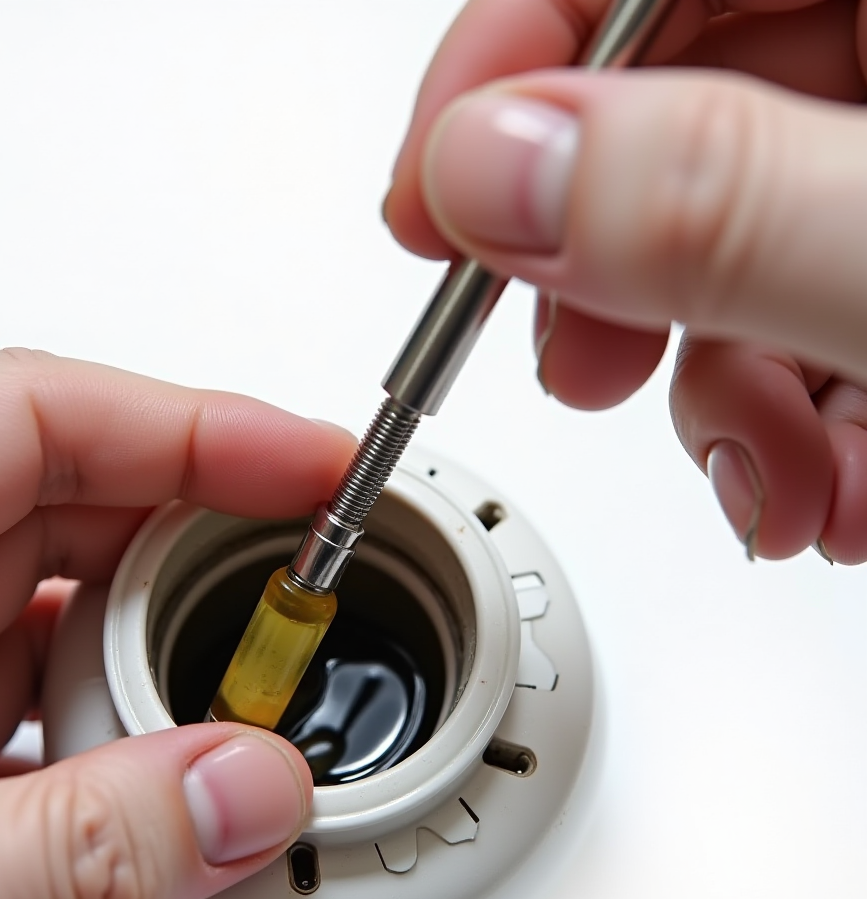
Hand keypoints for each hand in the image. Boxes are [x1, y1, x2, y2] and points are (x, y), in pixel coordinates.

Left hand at [0, 349, 352, 898]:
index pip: (30, 421)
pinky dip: (126, 726)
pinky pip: (47, 704)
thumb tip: (250, 793)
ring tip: (256, 685)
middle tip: (310, 580)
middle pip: (68, 504)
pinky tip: (176, 760)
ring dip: (172, 647)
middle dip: (203, 539)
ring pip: (65, 609)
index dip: (191, 427)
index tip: (307, 463)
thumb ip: (72, 851)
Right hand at [384, 0, 866, 562]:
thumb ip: (713, 202)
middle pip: (669, 104)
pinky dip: (782, 413)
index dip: (506, 59)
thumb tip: (495, 173)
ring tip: (772, 479)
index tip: (431, 196)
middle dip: (609, 273)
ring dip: (715, 389)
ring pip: (719, 235)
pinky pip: (788, 305)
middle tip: (578, 362)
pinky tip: (826, 479)